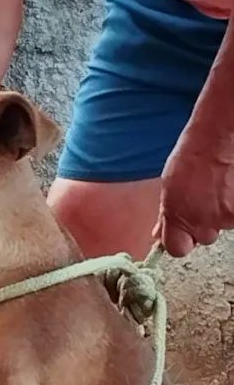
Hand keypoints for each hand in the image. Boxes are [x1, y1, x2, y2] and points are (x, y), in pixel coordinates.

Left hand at [154, 125, 233, 257]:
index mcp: (178, 218)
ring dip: (221, 211)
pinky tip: (229, 186)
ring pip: (222, 225)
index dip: (180, 241)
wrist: (219, 135)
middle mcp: (201, 222)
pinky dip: (233, 203)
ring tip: (219, 187)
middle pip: (203, 237)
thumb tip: (159, 234)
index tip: (183, 232)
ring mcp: (225, 218)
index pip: (176, 249)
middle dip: (203, 223)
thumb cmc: (194, 154)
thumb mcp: (169, 186)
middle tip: (206, 199)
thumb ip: (166, 214)